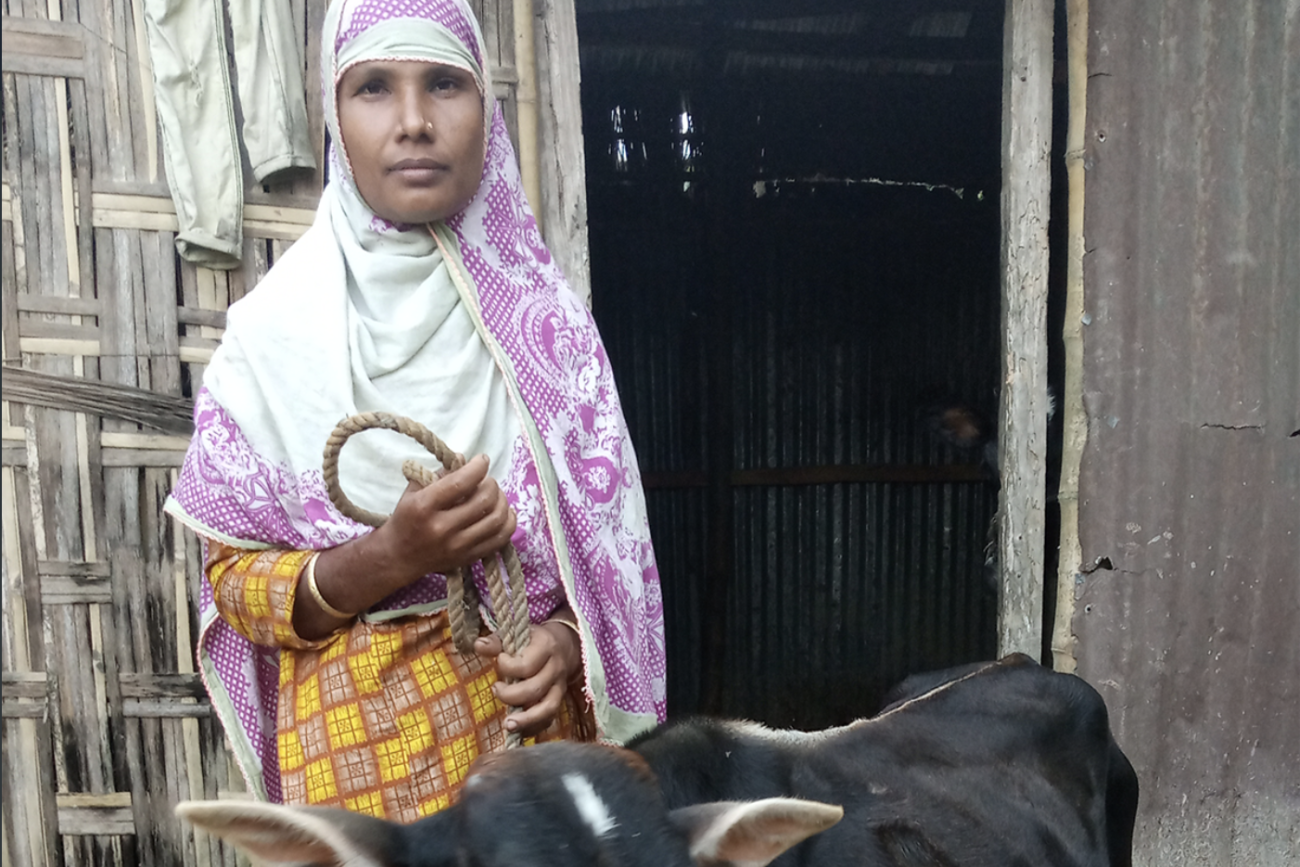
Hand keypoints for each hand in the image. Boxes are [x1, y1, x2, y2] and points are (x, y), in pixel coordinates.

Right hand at [371, 453, 516, 585]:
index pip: (461, 482)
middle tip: (486, 480)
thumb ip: (440, 474)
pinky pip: (500, 539)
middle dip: (491, 484)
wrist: (399, 557)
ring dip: (502, 501)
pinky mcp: (468, 558)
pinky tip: (503, 512)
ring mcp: (457, 546)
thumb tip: (465, 459)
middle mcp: (442, 528)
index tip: (482, 460)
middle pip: (484, 500)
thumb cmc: (406, 518)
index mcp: (424, 507)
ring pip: (497, 519)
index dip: (478, 467)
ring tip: (495, 495)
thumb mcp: (414, 490)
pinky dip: (508, 522)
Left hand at [475, 616, 582, 736]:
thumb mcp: (516, 634)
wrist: (563, 645)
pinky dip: (534, 727)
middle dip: (511, 695)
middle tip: (496, 689)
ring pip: (548, 708)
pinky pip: (549, 719)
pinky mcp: (560, 700)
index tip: (500, 660)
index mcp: (545, 647)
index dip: (508, 666)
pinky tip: (518, 731)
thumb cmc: (532, 641)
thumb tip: (478, 645)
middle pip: (535, 689)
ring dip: (526, 720)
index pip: (526, 665)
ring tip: (508, 725)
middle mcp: (556, 668)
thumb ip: (496, 641)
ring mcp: (560, 686)